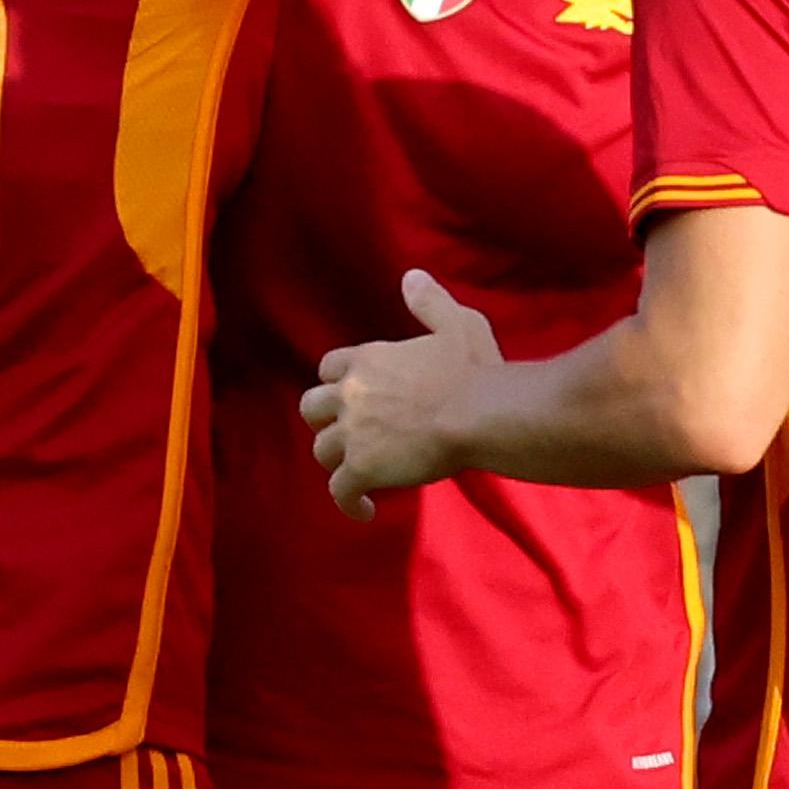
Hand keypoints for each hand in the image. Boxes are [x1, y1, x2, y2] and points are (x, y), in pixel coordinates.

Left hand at [300, 270, 500, 519]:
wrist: (477, 413)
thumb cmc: (472, 370)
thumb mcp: (456, 323)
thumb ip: (430, 302)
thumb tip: (410, 277)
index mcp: (368, 359)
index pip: (330, 367)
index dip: (338, 382)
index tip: (353, 395)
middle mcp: (350, 393)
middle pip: (311, 407)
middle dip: (325, 420)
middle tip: (349, 434)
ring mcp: (352, 432)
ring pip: (322, 451)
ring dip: (337, 461)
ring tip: (359, 473)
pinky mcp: (361, 467)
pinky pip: (340, 490)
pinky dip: (348, 502)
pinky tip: (365, 511)